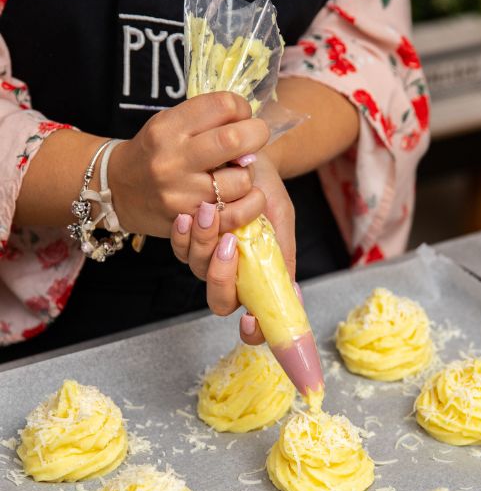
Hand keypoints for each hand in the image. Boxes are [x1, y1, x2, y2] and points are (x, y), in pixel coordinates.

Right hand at [107, 92, 269, 236]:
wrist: (116, 190)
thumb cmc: (153, 153)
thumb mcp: (169, 125)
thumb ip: (206, 121)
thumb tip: (248, 121)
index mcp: (168, 128)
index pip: (221, 105)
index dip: (242, 107)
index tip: (242, 116)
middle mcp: (173, 159)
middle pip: (234, 140)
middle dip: (257, 135)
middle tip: (255, 138)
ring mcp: (181, 193)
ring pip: (241, 180)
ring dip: (248, 174)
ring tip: (236, 172)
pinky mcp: (189, 220)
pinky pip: (236, 215)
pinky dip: (251, 204)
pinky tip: (245, 195)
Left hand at [168, 154, 296, 340]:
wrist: (247, 160)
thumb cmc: (268, 191)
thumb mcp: (281, 220)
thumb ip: (282, 256)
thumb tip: (291, 292)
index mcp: (261, 279)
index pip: (256, 323)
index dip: (253, 330)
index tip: (249, 318)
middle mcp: (234, 275)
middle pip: (221, 300)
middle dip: (221, 276)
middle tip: (229, 243)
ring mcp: (210, 260)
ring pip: (198, 271)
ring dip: (202, 245)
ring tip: (210, 211)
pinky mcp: (190, 242)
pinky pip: (180, 250)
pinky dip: (183, 236)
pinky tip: (189, 216)